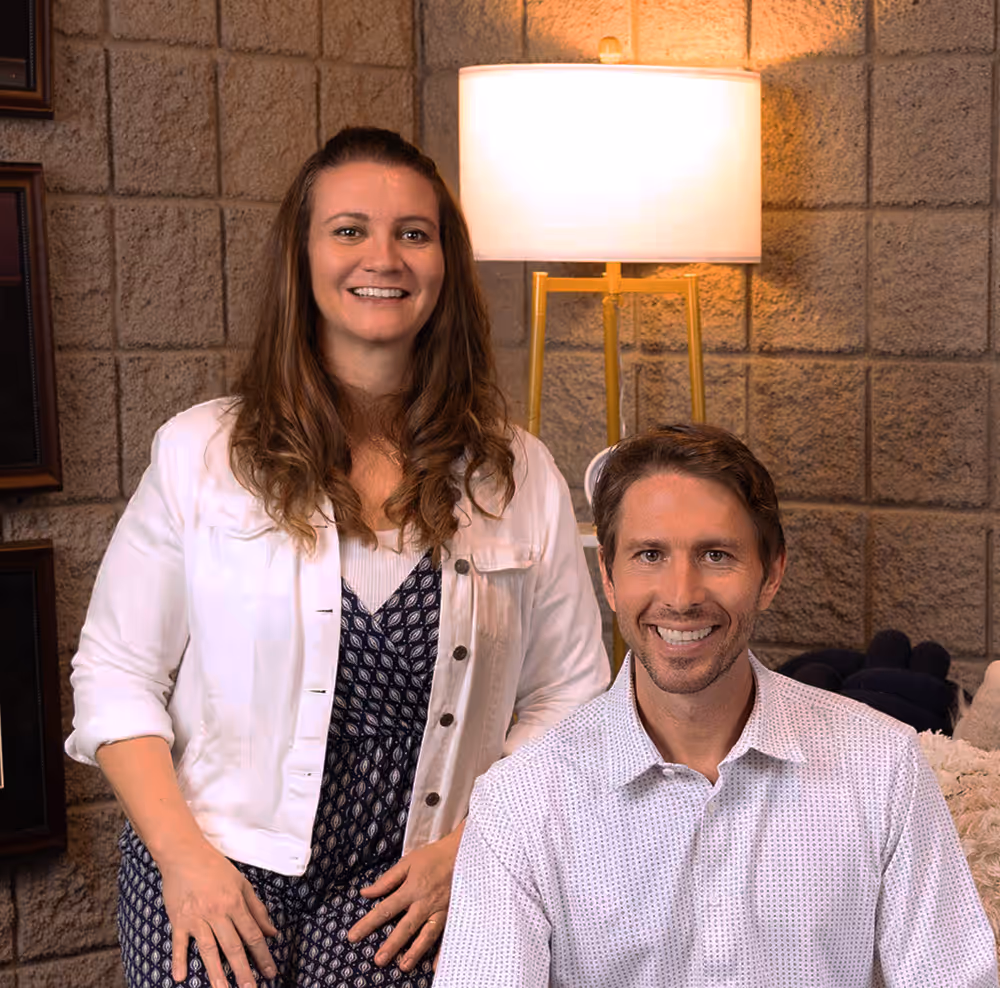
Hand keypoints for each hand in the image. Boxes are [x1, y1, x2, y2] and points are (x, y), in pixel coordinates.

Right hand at [157, 839, 277, 987]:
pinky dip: (179, 960)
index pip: (253, 935)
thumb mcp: (242, 884)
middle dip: (243, 972)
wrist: (185, 854)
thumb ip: (257, 910)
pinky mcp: (178, 920)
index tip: (271, 973)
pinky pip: (179, 943)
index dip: (263, 956)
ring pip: (209, 950)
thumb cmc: (216, 868)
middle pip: (233, 947)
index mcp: (235, 904)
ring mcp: (196, 918)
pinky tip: (180, 977)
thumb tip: (272, 932)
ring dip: (216, 973)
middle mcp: (217, 913)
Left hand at [347, 822, 464, 971]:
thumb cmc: (432, 857)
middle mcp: (425, 903)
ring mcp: (440, 910)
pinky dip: (442, 952)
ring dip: (415, 952)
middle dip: (392, 945)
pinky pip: (447, 935)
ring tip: (403, 966)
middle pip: (406, 927)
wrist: (462, 853)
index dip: (368, 923)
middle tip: (379, 961)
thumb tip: (366, 893)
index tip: (353, 936)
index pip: (386, 909)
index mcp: (411, 889)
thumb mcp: (407, 862)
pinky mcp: (452, 914)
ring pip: (427, 935)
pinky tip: (435, 966)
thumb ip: (387, 880)